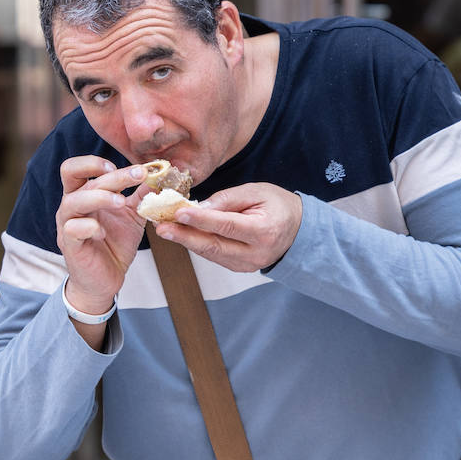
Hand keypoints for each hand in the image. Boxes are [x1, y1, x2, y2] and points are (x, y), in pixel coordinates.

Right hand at [56, 157, 150, 313]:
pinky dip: (90, 227)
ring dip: (100, 197)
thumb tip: (160, 175)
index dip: (93, 162)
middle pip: (81, 180)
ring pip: (73, 201)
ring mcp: (67, 225)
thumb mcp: (133, 215)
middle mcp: (71, 206)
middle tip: (140, 174)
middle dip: (113, 176)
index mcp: (83, 195)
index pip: (74, 168)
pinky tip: (103, 232)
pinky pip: (73, 229)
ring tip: (122, 202)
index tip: (120, 166)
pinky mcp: (70, 244)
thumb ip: (142, 195)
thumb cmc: (116, 242)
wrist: (107, 278)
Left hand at [154, 183, 302, 272]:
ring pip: (211, 253)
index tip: (179, 212)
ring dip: (187, 241)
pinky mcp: (241, 268)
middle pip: (214, 245)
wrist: (298, 229)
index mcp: (264, 230)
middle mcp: (256, 252)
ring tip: (167, 229)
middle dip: (185, 236)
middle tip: (162, 228)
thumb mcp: (257, 191)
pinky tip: (184, 235)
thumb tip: (199, 206)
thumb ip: (228, 199)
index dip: (202, 220)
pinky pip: (215, 256)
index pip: (227, 225)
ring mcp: (249, 264)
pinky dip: (198, 245)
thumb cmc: (278, 205)